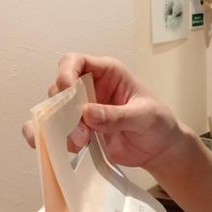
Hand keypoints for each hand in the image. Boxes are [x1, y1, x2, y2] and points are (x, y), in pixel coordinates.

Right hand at [22, 53, 184, 171]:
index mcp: (108, 73)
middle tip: (81, 131)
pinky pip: (55, 131)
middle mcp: (91, 88)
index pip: (76, 61)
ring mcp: (82, 110)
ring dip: (59, 127)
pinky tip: (64, 148)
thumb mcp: (144, 117)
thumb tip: (87, 114)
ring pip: (54, 111)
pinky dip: (53, 139)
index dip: (66, 72)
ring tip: (80, 143)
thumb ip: (117, 116)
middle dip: (63, 109)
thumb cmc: (158, 124)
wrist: (159, 149)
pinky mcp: (79, 130)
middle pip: (59, 88)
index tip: (66, 89)